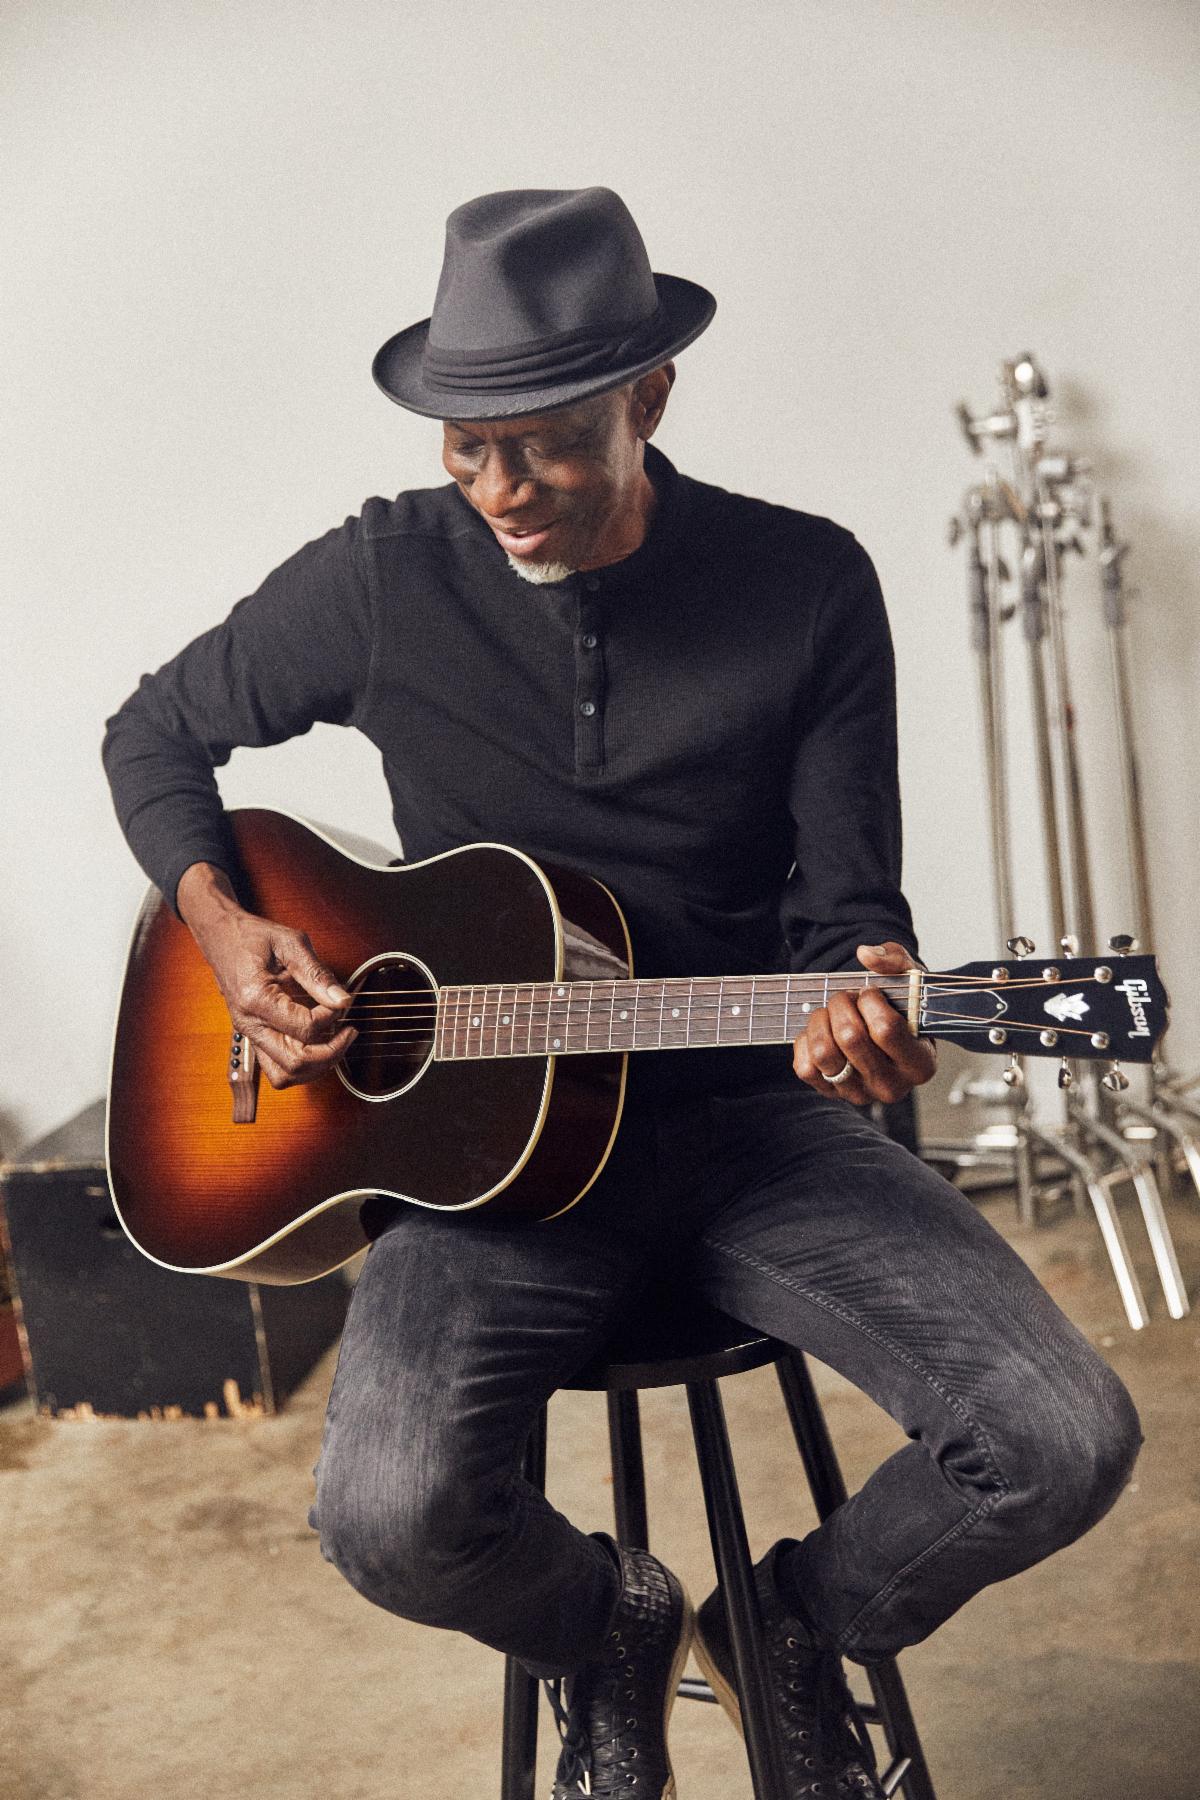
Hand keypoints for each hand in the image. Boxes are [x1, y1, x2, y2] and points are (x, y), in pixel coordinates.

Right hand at [177, 862, 355, 1088]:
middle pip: (295, 1064)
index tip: (339, 1000)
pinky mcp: (254, 1036)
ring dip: (316, 1065)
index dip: (331, 1018)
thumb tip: (343, 1000)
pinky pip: (277, 1068)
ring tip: (335, 1040)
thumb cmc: (252, 937)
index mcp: (256, 999)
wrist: (220, 936)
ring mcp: (250, 1034)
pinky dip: (302, 1063)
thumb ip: (317, 974)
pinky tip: (318, 1042)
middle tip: (348, 1031)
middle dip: (330, 1053)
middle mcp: (249, 1024)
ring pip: (284, 1075)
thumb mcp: (290, 943)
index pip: (305, 1029)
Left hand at [792, 941, 936, 1106]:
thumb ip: (896, 960)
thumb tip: (866, 954)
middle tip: (846, 997)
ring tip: (831, 1013)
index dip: (870, 1001)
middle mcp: (892, 1087)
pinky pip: (804, 1068)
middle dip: (842, 1004)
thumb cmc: (900, 1008)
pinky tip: (822, 1032)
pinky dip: (806, 1042)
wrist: (880, 1032)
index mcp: (921, 1063)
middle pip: (851, 1038)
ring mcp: (860, 1094)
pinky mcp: (831, 1094)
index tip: (870, 993)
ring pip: (824, 1053)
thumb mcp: (909, 979)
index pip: (886, 1029)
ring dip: (821, 1021)